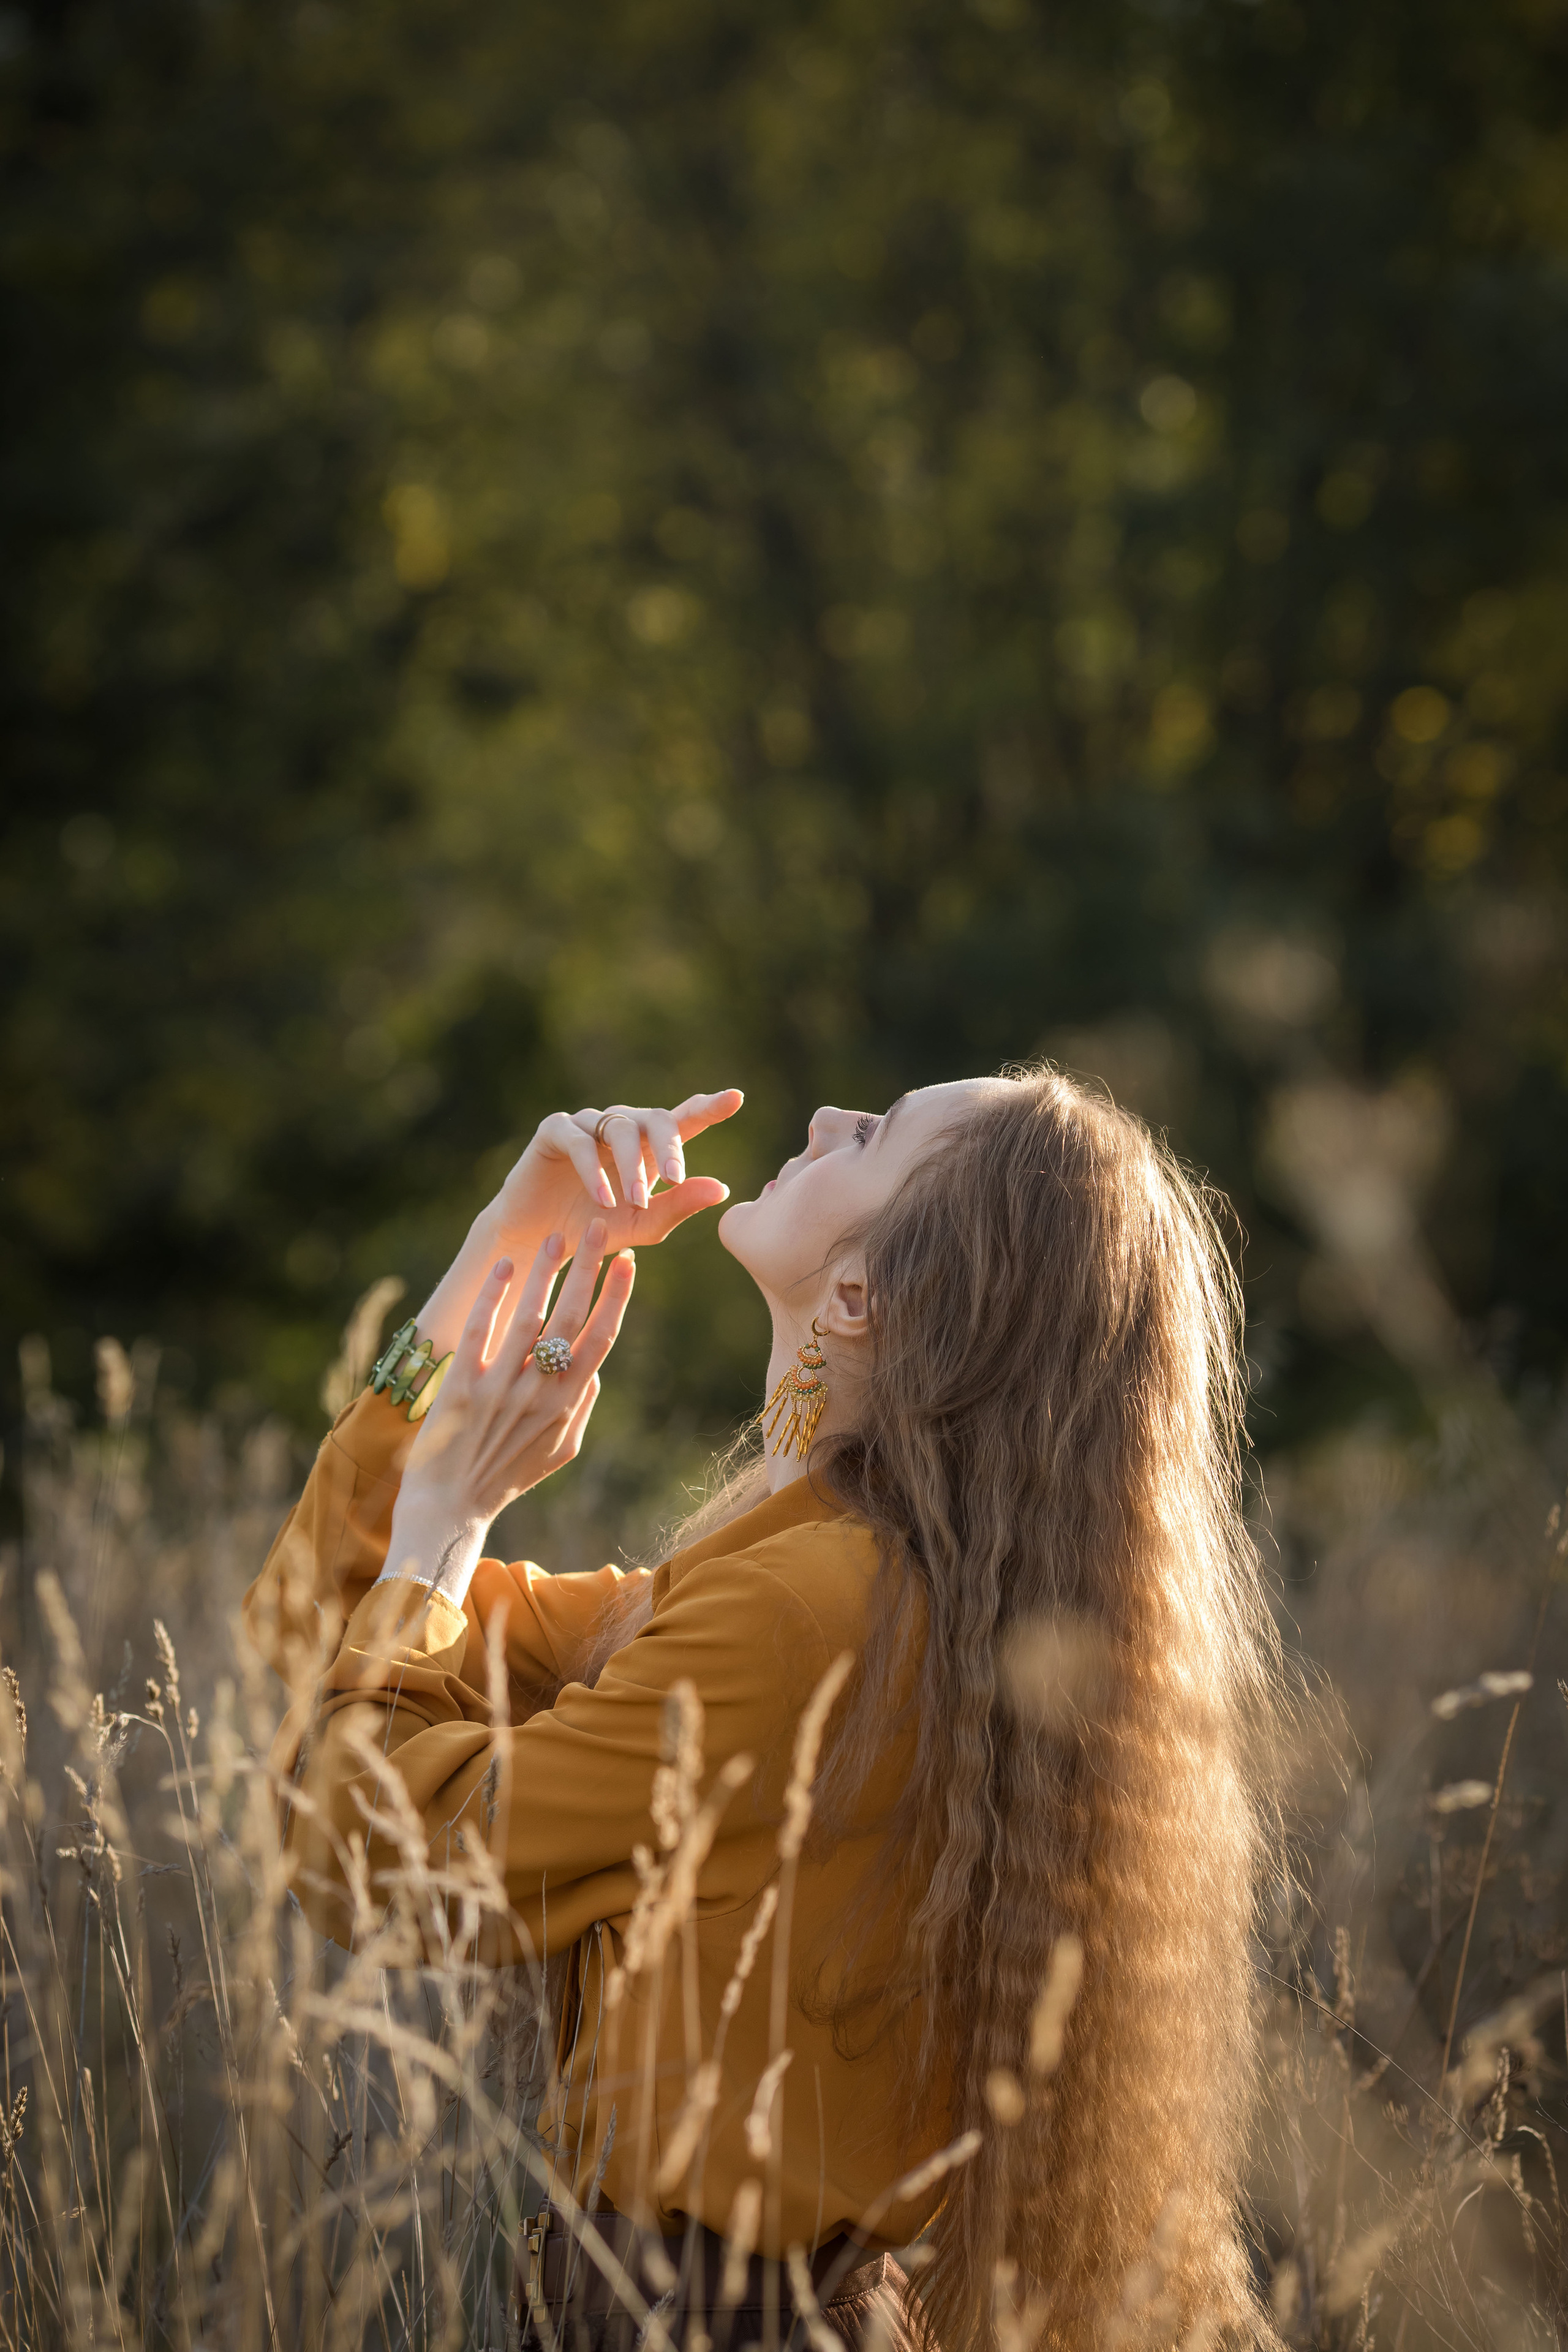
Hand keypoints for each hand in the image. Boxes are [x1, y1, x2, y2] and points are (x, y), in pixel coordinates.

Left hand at [382, 1226, 633, 1602]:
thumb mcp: (561, 1451)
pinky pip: (481, 1330)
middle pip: (571, 1317)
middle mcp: (539, 1392)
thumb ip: (583, 1407)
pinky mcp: (463, 1386)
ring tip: (555, 1238)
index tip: (628, 1262)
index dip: (617, 1297)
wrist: (450, 1507)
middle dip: (589, 1269)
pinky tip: (504, 1266)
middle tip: (598, 1228)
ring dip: (545, 1272)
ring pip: (529, 1316)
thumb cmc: (508, 1478)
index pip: (601, 1338)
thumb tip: (597, 1368)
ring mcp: (501, 1387)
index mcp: (568, 1404)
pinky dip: (493, 1296)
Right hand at [411, 1089, 741, 1366]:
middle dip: (669, 1146)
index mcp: (648, 1145)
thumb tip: (722, 1188)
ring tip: (634, 1202)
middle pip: (656, 1118)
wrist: (540, 1243)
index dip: (709, 1107)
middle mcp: (621, 1126)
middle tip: (675, 1176)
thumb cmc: (596, 1231)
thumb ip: (679, 1205)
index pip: (684, 1119)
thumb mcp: (644, 1224)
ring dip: (631, 1166)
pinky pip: (580, 1140)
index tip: (736, 1098)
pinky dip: (594, 1169)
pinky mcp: (555, 1131)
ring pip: (619, 1128)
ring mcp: (587, 1124)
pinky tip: (603, 1199)